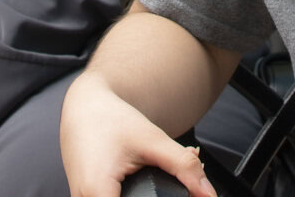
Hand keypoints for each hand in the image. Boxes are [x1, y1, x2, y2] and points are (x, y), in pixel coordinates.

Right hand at [59, 73, 214, 196]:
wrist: (86, 106)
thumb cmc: (111, 119)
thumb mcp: (152, 140)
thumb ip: (184, 168)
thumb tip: (208, 195)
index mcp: (97, 191)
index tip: (171, 196)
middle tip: (170, 184)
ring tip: (149, 180)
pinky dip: (128, 196)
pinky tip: (139, 188)